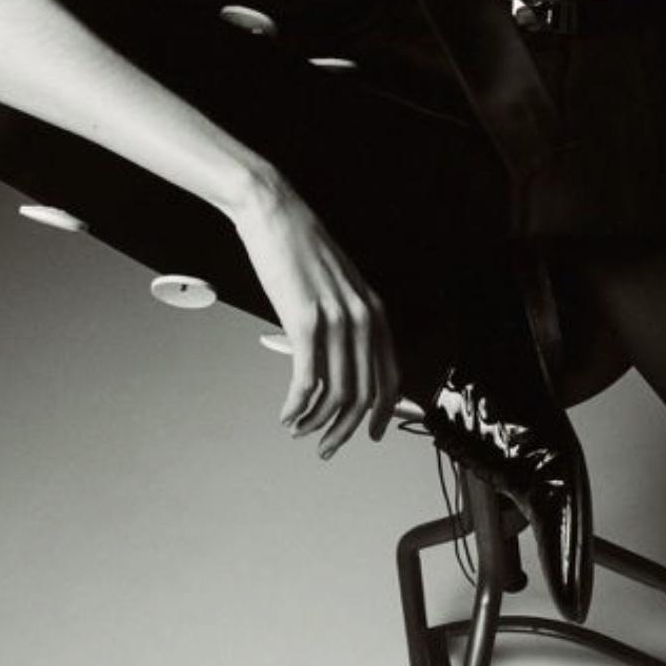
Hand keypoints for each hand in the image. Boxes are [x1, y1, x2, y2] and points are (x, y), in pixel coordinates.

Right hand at [229, 175, 402, 458]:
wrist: (275, 216)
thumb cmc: (301, 250)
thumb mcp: (336, 288)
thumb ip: (346, 320)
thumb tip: (339, 358)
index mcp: (375, 312)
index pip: (389, 377)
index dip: (381, 414)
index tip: (367, 435)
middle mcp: (363, 319)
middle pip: (364, 394)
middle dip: (345, 430)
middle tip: (327, 449)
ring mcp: (337, 321)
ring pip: (337, 393)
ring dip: (317, 422)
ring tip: (299, 431)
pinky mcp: (305, 322)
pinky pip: (307, 380)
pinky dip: (297, 406)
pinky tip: (287, 415)